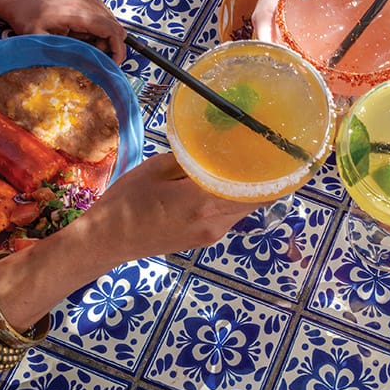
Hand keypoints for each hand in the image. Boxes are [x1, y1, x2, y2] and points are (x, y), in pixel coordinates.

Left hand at [0, 0, 126, 63]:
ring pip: (109, 18)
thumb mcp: (42, 42)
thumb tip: (90, 66)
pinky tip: (79, 27)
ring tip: (81, 40)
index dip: (118, 49)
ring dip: (102, 33)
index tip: (114, 63)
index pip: (112, 30)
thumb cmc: (27, 20)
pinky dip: (96, 22)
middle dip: (108, 44)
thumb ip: (68, 53)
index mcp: (78, 11)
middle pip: (113, 25)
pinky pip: (101, 9)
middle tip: (91, 53)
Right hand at [84, 154, 260, 257]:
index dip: (275, 174)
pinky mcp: (204, 240)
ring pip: (244, 210)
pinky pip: (230, 217)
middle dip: (265, 179)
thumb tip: (216, 148)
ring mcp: (211, 235)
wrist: (107, 241)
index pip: (256, 191)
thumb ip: (191, 159)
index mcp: (203, 202)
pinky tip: (225, 184)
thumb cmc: (126, 202)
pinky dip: (234, 200)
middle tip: (267, 153)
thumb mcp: (156, 168)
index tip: (283, 154)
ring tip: (248, 165)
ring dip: (249, 191)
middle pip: (256, 201)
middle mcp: (214, 223)